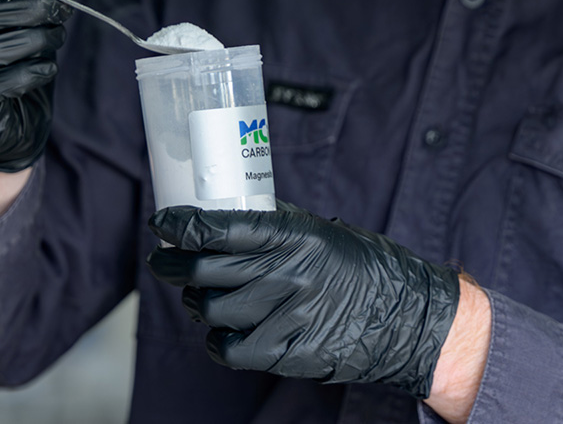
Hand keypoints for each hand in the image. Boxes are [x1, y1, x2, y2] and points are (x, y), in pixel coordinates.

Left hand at [148, 201, 459, 398]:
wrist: (401, 314)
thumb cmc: (356, 265)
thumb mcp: (318, 230)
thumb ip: (274, 223)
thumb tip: (225, 210)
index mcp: (293, 234)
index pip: (220, 227)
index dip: (181, 225)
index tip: (161, 222)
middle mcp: (287, 272)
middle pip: (206, 269)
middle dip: (173, 264)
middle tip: (164, 260)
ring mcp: (287, 314)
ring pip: (213, 309)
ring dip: (197, 302)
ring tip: (202, 296)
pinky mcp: (289, 352)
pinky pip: (231, 349)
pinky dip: (218, 340)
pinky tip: (224, 331)